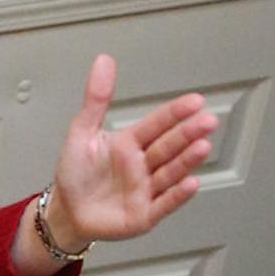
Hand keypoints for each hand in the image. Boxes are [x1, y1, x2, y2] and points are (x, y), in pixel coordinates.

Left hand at [47, 53, 216, 243]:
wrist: (66, 212)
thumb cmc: (76, 173)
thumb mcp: (82, 132)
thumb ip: (96, 99)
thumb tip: (104, 60)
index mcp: (130, 142)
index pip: (157, 124)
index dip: (175, 113)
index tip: (196, 101)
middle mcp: (143, 164)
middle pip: (169, 146)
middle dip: (189, 134)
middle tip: (208, 120)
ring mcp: (146, 190)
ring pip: (170, 172)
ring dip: (187, 161)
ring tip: (203, 146)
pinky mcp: (144, 215)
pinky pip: (163, 204)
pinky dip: (177, 195)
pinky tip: (191, 183)